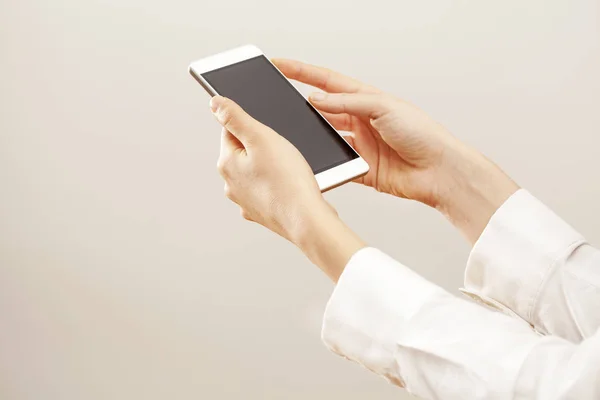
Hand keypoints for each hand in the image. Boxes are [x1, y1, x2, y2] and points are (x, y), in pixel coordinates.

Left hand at [210, 96, 364, 280]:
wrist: (306, 220)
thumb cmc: (287, 180)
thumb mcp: (261, 137)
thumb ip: (235, 117)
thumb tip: (215, 103)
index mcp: (226, 163)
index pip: (231, 130)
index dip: (254, 127)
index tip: (270, 135)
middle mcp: (230, 184)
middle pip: (244, 152)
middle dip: (263, 148)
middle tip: (283, 154)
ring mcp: (245, 201)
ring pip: (257, 172)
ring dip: (271, 168)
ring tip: (289, 172)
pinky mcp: (261, 212)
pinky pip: (268, 191)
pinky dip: (277, 187)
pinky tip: (290, 187)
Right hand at [273, 59, 518, 242]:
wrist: (438, 170)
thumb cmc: (422, 133)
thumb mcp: (383, 107)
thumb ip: (348, 103)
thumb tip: (316, 99)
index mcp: (367, 99)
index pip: (327, 82)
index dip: (302, 72)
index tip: (280, 65)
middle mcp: (361, 121)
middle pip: (323, 110)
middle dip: (301, 106)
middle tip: (277, 103)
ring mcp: (360, 145)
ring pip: (326, 138)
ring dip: (312, 136)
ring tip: (295, 134)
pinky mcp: (360, 168)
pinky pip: (336, 165)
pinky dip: (325, 164)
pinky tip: (315, 162)